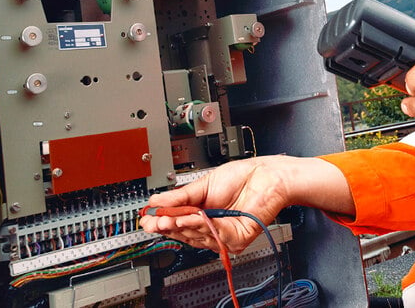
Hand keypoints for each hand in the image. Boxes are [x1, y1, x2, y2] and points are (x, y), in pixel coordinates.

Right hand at [138, 157, 288, 252]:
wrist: (266, 175)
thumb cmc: (242, 177)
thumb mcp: (203, 185)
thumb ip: (180, 196)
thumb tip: (157, 202)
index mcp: (201, 213)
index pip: (177, 224)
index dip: (162, 223)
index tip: (148, 219)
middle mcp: (211, 226)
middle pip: (184, 233)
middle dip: (168, 226)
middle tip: (155, 222)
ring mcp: (222, 234)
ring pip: (197, 236)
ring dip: (183, 226)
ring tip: (171, 218)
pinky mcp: (235, 239)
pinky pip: (215, 236)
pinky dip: (203, 226)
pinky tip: (193, 218)